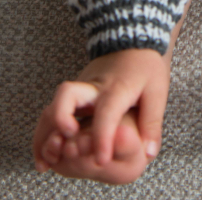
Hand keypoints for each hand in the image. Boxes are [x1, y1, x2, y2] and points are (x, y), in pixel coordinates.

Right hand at [32, 48, 170, 183]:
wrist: (132, 37)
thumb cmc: (146, 65)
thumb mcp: (157, 90)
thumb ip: (152, 122)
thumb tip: (149, 153)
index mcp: (117, 88)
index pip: (106, 112)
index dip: (103, 137)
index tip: (102, 161)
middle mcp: (93, 87)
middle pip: (67, 96)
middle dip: (60, 121)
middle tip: (64, 145)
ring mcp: (79, 89)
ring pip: (53, 105)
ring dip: (44, 134)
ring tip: (44, 164)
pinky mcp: (73, 94)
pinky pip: (52, 111)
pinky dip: (44, 133)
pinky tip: (44, 156)